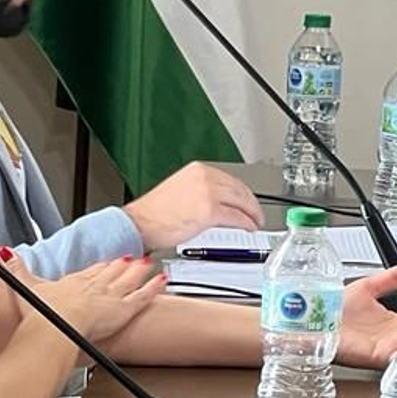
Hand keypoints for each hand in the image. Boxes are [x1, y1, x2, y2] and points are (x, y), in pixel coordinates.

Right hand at [3, 250, 165, 344]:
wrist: (58, 328)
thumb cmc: (44, 316)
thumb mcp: (26, 288)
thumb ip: (16, 269)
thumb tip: (7, 253)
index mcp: (74, 283)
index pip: (92, 272)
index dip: (101, 266)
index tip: (108, 261)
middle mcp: (95, 286)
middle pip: (112, 272)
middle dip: (122, 265)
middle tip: (133, 257)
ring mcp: (111, 296)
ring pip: (129, 280)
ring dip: (139, 270)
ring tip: (149, 263)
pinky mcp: (123, 309)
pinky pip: (143, 296)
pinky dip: (153, 287)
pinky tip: (162, 280)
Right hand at [122, 161, 262, 248]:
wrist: (139, 223)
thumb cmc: (153, 213)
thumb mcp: (180, 190)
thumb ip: (201, 191)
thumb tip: (218, 203)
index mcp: (197, 170)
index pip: (230, 179)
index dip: (243, 192)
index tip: (248, 200)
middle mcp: (204, 177)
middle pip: (240, 189)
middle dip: (252, 203)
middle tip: (257, 213)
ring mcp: (208, 194)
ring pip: (241, 202)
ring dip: (252, 213)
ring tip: (255, 222)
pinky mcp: (209, 212)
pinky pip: (236, 218)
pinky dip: (246, 223)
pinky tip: (248, 227)